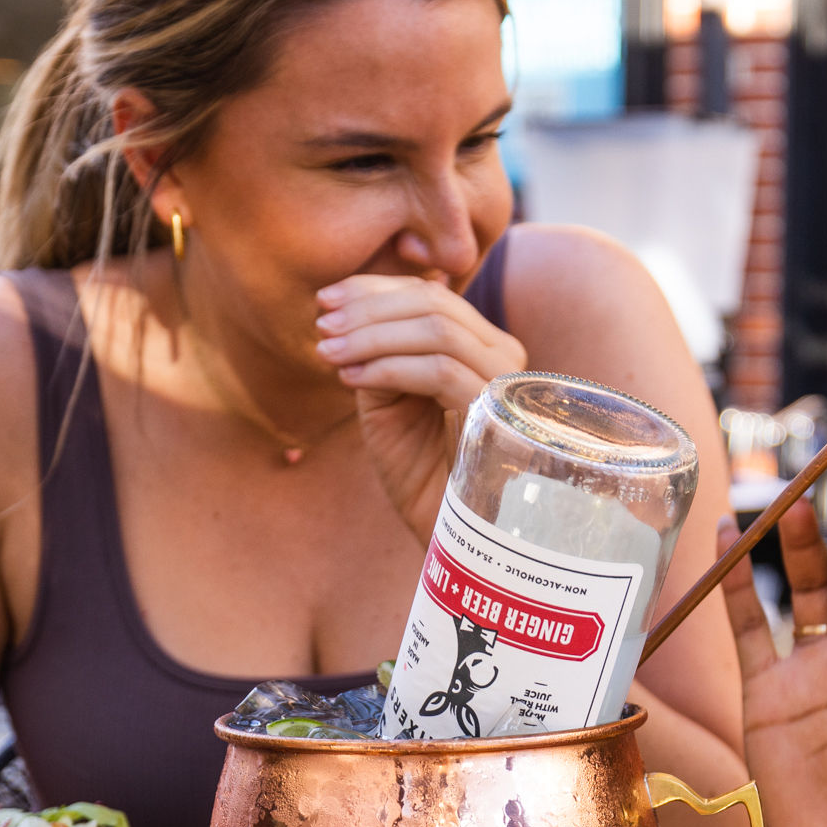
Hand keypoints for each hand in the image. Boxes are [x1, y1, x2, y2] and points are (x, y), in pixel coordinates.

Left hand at [315, 272, 526, 533]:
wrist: (451, 536)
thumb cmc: (421, 475)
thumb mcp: (390, 402)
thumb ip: (380, 354)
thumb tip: (348, 302)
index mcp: (482, 349)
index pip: (430, 296)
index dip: (373, 289)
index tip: (323, 300)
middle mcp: (504, 359)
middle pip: (434, 303)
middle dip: (367, 308)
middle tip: (321, 326)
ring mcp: (505, 385)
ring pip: (437, 330)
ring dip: (371, 336)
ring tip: (327, 353)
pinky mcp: (498, 414)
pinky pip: (439, 371)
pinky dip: (387, 368)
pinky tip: (350, 380)